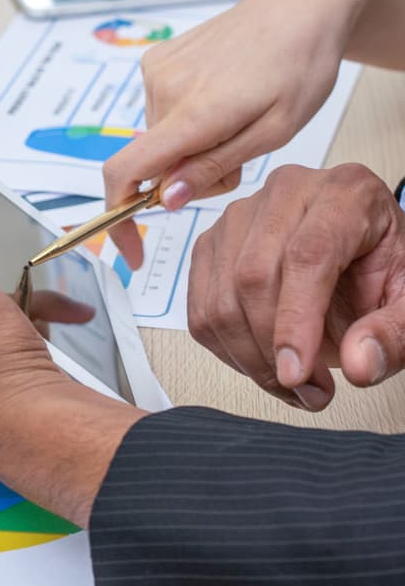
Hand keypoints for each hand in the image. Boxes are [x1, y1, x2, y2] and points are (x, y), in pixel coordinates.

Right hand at [104, 0, 365, 267]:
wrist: (299, 5)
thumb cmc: (299, 64)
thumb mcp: (273, 132)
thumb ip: (212, 167)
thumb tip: (163, 199)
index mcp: (194, 113)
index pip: (124, 173)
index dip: (117, 220)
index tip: (130, 249)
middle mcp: (164, 90)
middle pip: (150, 164)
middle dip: (184, 178)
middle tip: (235, 160)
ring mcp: (156, 71)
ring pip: (157, 141)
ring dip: (188, 148)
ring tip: (233, 121)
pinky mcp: (156, 60)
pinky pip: (160, 113)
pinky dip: (184, 122)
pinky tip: (218, 99)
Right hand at [187, 164, 404, 410]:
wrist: (356, 256)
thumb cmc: (380, 270)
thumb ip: (396, 332)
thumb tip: (359, 364)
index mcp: (344, 193)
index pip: (306, 255)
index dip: (296, 321)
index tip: (298, 374)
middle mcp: (285, 194)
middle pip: (253, 276)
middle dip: (272, 349)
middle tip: (308, 391)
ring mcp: (238, 217)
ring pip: (220, 299)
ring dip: (250, 358)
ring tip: (292, 383)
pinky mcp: (210, 245)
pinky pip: (200, 310)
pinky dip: (228, 350)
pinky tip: (263, 361)